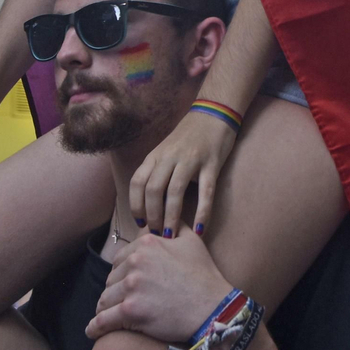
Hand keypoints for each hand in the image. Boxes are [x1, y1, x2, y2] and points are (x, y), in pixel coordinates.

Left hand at [86, 231, 231, 341]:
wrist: (213, 308)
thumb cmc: (204, 276)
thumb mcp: (192, 241)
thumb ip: (174, 225)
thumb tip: (165, 216)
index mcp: (147, 244)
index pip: (120, 259)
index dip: (122, 273)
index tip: (125, 283)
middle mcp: (136, 262)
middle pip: (111, 279)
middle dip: (114, 291)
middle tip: (121, 302)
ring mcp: (132, 286)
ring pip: (105, 299)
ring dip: (105, 309)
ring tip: (105, 317)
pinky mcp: (130, 311)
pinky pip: (103, 320)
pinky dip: (95, 327)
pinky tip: (92, 331)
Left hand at [129, 108, 237, 237]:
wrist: (214, 113)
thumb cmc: (188, 137)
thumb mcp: (165, 151)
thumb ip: (156, 171)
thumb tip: (148, 205)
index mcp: (155, 155)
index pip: (137, 182)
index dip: (136, 205)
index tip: (140, 223)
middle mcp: (169, 157)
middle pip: (153, 190)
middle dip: (152, 216)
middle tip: (157, 235)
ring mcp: (191, 160)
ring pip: (175, 192)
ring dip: (171, 217)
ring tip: (172, 236)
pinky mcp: (211, 164)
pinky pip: (206, 192)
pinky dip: (202, 213)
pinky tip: (200, 230)